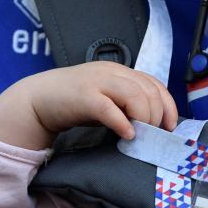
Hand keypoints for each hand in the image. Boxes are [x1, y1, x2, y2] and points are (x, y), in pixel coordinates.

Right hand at [0, 62, 177, 149]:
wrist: (38, 99)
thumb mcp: (107, 99)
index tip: (170, 127)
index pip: (154, 84)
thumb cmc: (75, 102)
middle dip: (156, 115)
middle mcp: (112, 72)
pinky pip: (109, 108)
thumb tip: (153, 125)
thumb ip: (127, 104)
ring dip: (144, 118)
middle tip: (153, 135)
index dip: (168, 105)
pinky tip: (127, 135)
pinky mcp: (83, 96)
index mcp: (120, 71)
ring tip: (141, 136)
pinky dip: (122, 122)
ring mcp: (97, 82)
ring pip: (135, 95)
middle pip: (148, 90)